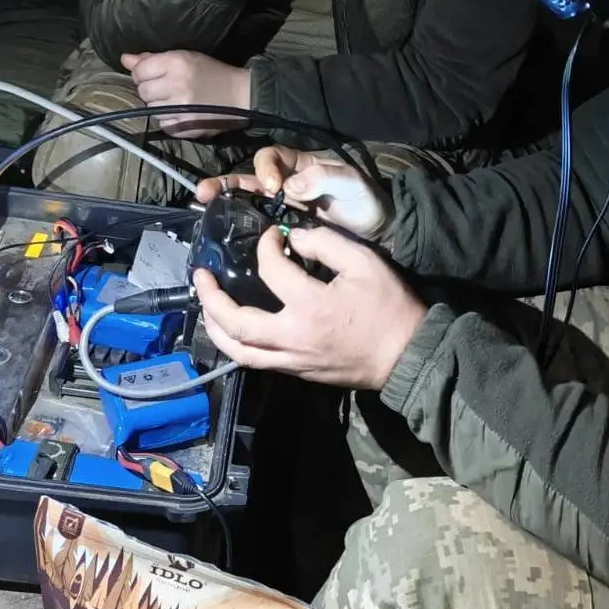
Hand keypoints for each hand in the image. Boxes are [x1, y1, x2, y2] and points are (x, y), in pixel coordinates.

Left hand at [122, 51, 249, 138]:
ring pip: (151, 108)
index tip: (153, 75)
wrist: (240, 96)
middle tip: (166, 88)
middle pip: (143, 91)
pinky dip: (168, 119)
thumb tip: (124, 59)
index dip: (142, 73)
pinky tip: (181, 112)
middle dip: (150, 89)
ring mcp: (180, 109)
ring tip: (175, 100)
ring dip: (158, 105)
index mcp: (177, 63)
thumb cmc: (212, 73)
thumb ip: (152, 59)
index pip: (140, 71)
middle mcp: (176, 85)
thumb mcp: (185, 58)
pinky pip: (162, 124)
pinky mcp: (184, 127)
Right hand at [194, 145, 390, 238]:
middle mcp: (284, 184)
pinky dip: (237, 228)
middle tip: (205, 192)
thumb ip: (326, 178)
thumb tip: (292, 185)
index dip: (266, 169)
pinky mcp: (280, 233)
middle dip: (225, 183)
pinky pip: (254, 227)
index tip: (273, 187)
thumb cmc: (365, 201)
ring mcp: (279, 209)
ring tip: (202, 206)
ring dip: (222, 202)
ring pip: (245, 202)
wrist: (376, 233)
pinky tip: (222, 234)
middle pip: (247, 179)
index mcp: (299, 166)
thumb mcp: (351, 183)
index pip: (271, 157)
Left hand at [194, 226, 425, 388]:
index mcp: (310, 306)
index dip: (266, 247)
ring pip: (239, 351)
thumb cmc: (390, 307)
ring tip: (206, 307)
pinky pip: (256, 361)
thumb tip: (294, 239)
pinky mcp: (298, 372)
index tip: (272, 236)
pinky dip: (237, 345)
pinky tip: (233, 330)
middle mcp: (292, 337)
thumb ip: (326, 243)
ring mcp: (292, 359)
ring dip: (215, 328)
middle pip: (236, 323)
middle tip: (200, 276)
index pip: (271, 270)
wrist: (408, 355)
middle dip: (211, 299)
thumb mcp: (364, 262)